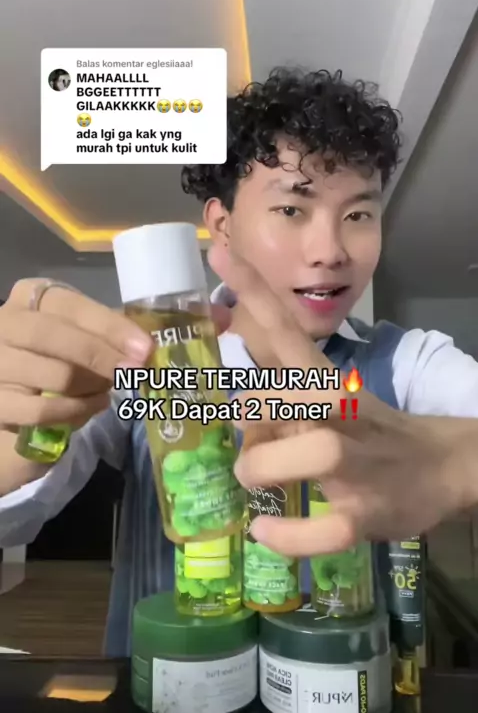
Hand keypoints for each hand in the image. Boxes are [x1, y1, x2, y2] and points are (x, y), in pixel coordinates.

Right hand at [0, 279, 231, 434]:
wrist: (13, 415)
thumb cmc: (64, 368)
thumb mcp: (97, 342)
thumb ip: (140, 330)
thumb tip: (220, 317)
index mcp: (31, 298)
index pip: (69, 304)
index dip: (109, 326)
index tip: (146, 349)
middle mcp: (5, 324)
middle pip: (53, 336)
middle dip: (102, 356)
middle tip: (138, 372)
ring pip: (54, 377)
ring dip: (91, 390)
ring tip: (106, 391)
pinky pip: (43, 412)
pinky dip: (74, 415)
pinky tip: (84, 410)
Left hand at [209, 246, 477, 555]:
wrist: (444, 467)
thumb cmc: (373, 432)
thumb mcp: (331, 400)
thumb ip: (280, 394)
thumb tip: (232, 392)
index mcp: (328, 384)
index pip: (286, 330)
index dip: (253, 293)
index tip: (219, 254)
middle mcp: (341, 416)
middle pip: (287, 393)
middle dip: (250, 411)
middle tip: (244, 435)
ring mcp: (354, 467)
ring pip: (303, 457)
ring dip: (263, 470)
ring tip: (254, 480)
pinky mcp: (363, 516)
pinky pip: (318, 531)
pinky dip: (286, 538)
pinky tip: (265, 533)